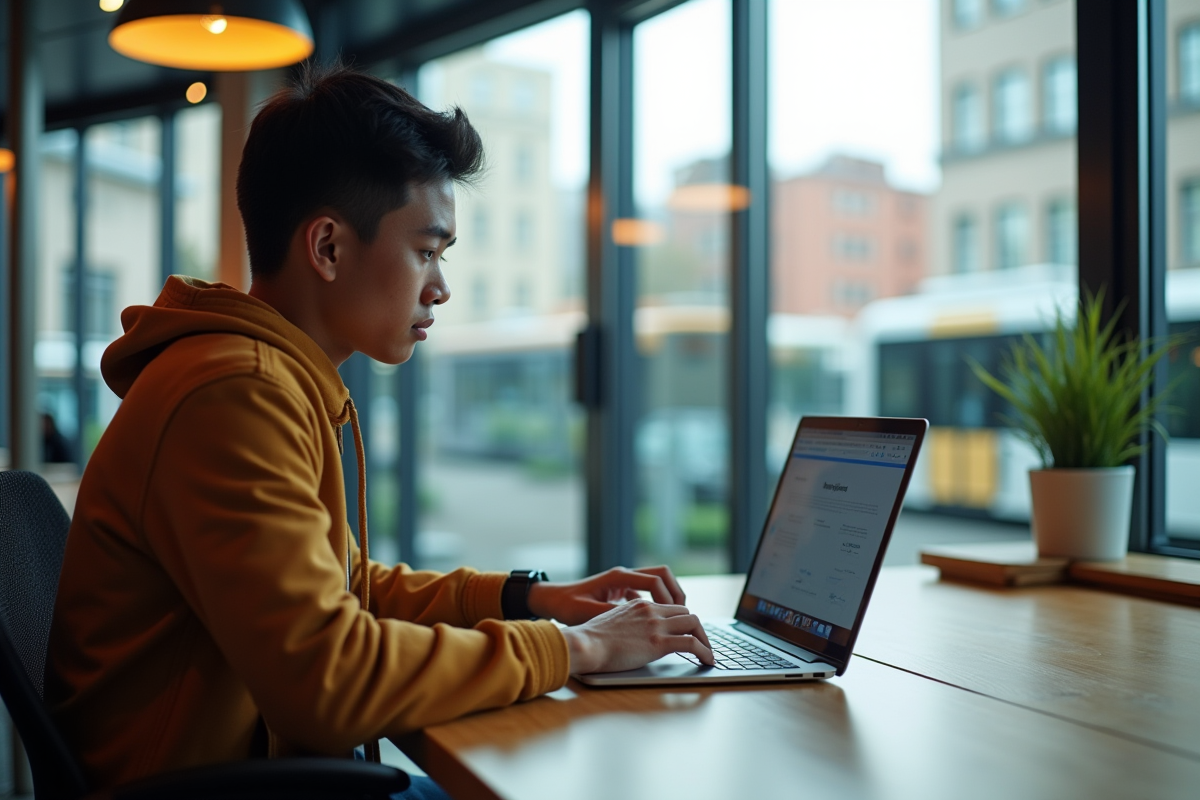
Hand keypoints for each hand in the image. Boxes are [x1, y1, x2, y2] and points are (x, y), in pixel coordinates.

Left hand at [526, 565, 685, 625]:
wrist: (552, 600)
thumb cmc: (568, 606)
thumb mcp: (590, 613)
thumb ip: (614, 615)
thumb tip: (638, 623)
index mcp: (618, 577)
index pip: (654, 579)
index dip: (668, 597)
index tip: (676, 615)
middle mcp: (624, 575)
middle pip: (662, 574)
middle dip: (676, 592)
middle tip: (686, 614)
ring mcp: (623, 581)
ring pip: (656, 581)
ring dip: (668, 596)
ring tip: (676, 617)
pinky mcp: (621, 589)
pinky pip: (646, 590)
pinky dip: (656, 601)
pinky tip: (655, 620)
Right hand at [560, 599, 713, 673]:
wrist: (585, 644)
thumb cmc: (590, 639)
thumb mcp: (610, 622)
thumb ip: (626, 623)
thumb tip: (631, 635)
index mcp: (639, 604)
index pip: (670, 608)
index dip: (682, 621)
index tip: (686, 633)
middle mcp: (651, 610)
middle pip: (686, 613)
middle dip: (697, 629)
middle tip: (701, 644)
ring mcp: (656, 625)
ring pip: (694, 624)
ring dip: (705, 639)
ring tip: (708, 654)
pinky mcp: (659, 642)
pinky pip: (691, 643)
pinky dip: (704, 651)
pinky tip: (707, 660)